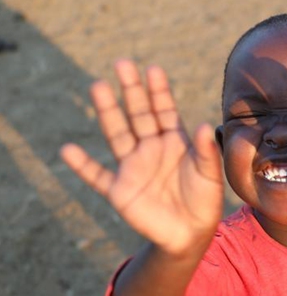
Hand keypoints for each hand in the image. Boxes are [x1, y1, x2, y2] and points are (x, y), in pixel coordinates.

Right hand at [60, 60, 223, 256]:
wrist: (190, 233)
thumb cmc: (204, 199)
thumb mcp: (209, 173)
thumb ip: (205, 151)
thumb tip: (204, 125)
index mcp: (174, 141)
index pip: (164, 110)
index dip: (158, 90)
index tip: (153, 68)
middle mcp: (151, 148)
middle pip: (138, 114)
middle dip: (131, 89)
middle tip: (122, 63)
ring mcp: (133, 167)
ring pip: (117, 134)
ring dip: (108, 112)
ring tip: (97, 86)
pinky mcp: (120, 190)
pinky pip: (97, 176)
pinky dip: (82, 165)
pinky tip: (67, 150)